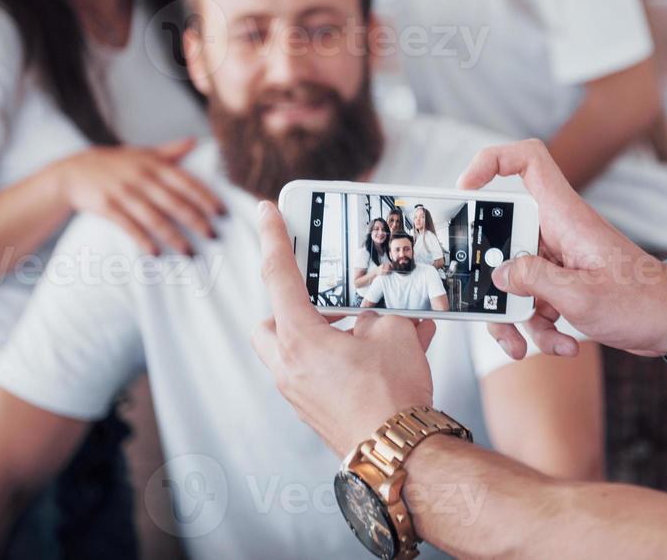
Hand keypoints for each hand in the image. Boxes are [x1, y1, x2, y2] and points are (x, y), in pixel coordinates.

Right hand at [56, 137, 223, 255]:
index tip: (223, 213)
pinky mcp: (107, 208)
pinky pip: (129, 227)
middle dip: (196, 221)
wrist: (73, 171)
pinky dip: (143, 241)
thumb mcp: (142, 153)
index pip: (187, 182)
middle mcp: (141, 179)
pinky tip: (156, 254)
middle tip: (213, 237)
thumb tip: (195, 140)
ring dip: (174, 237)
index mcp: (154, 165)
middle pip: (175, 203)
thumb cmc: (114, 163)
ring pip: (155, 218)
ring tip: (189, 253)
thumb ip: (170, 151)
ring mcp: (124, 193)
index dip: (206, 198)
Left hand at [250, 201, 436, 454]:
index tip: (266, 211)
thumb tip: (383, 307)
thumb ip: (381, 309)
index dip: (274, 238)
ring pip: (295, 350)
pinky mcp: (316, 411)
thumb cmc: (393, 396)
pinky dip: (341, 359)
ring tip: (370, 329)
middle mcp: (289, 368)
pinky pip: (319, 374)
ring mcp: (299, 394)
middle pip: (271, 323)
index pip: (279, 275)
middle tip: (327, 297)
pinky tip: (383, 357)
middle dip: (292, 306)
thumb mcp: (394, 333)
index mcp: (300, 339)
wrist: (401, 455)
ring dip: (323, 334)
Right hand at [457, 139, 666, 359]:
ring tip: (528, 344)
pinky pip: (532, 299)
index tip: (466, 189)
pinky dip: (539, 327)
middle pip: (503, 238)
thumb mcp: (581, 297)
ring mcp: (558, 258)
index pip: (526, 160)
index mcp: (564, 217)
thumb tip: (498, 277)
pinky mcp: (562, 283)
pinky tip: (562, 344)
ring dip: (516, 317)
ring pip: (513, 278)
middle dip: (493, 282)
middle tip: (496, 309)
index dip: (490, 162)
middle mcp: (557, 231)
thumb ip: (533, 282)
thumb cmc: (641, 303)